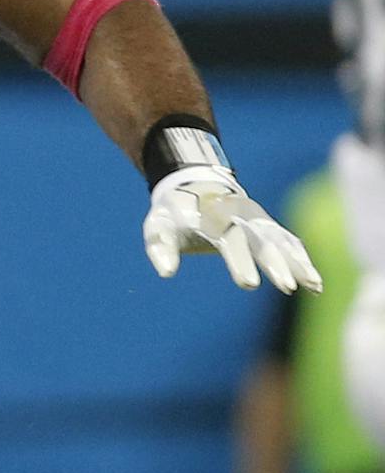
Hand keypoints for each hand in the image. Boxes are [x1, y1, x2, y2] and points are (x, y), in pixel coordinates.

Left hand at [143, 171, 320, 293]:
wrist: (196, 184)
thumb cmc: (174, 212)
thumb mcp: (159, 226)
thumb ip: (161, 246)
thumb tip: (166, 272)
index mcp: (216, 219)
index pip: (231, 242)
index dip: (240, 262)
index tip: (249, 284)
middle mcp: (243, 218)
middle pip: (263, 242)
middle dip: (276, 264)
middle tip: (286, 287)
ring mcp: (259, 221)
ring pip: (282, 242)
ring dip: (297, 263)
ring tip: (312, 286)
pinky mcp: (268, 226)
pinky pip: (289, 243)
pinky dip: (302, 260)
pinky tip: (313, 283)